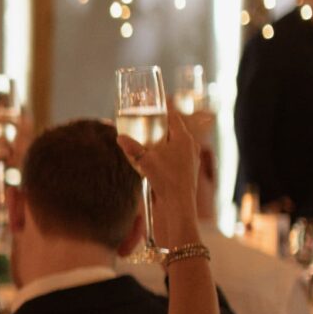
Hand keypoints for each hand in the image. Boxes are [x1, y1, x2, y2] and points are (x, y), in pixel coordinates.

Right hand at [126, 113, 204, 241]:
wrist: (179, 204)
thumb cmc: (165, 179)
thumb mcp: (145, 161)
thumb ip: (132, 147)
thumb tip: (119, 137)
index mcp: (184, 138)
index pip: (173, 117)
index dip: (162, 112)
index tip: (152, 109)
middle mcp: (192, 146)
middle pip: (175, 130)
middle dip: (161, 128)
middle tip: (147, 127)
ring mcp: (193, 158)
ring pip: (178, 144)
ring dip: (165, 143)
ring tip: (151, 145)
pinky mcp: (190, 170)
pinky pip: (179, 156)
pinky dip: (168, 155)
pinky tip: (158, 162)